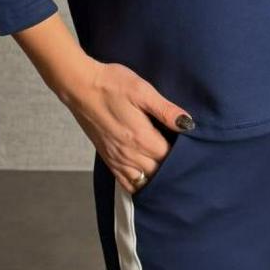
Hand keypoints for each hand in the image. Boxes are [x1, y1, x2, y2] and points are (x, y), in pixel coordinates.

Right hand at [65, 57, 195, 194]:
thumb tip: (188, 124)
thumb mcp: (142, 90)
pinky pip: (126, 182)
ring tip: (167, 169)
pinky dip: (138, 185)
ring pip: (143, 181)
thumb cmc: (111, 84)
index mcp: (140, 137)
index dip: (182, 154)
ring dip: (156, 178)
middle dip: (171, 168)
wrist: (79, 86)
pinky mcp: (107, 158)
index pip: (170, 157)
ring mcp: (116, 158)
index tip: (190, 146)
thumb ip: (165, 110)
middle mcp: (129, 153)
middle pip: (158, 173)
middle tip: (182, 158)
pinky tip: (147, 178)